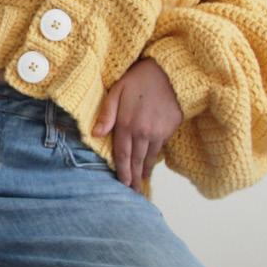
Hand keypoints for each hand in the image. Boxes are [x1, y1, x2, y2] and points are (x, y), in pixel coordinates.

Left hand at [92, 57, 182, 192]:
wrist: (170, 72)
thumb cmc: (140, 78)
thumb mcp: (117, 90)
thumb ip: (106, 113)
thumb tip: (95, 134)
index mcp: (126, 123)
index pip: (122, 153)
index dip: (121, 170)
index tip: (121, 184)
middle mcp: (142, 132)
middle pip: (135, 160)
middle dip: (132, 178)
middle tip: (132, 194)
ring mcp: (157, 132)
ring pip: (148, 158)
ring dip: (143, 173)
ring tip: (140, 186)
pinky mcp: (169, 130)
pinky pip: (159, 150)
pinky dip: (154, 162)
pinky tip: (150, 168)